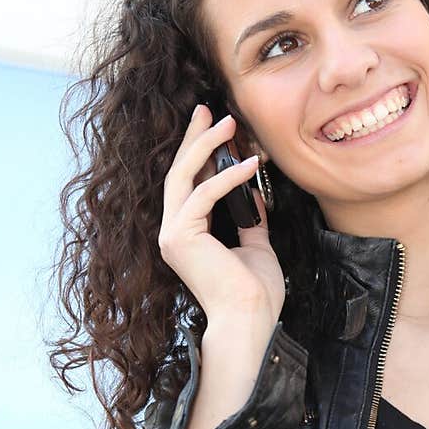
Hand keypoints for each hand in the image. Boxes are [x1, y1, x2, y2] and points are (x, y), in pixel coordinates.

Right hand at [157, 104, 285, 325]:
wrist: (250, 320)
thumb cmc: (254, 293)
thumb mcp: (256, 246)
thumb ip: (250, 219)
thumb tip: (255, 195)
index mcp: (187, 235)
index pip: (189, 184)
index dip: (200, 153)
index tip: (214, 127)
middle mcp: (173, 232)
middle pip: (179, 173)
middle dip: (194, 138)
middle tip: (207, 109)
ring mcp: (173, 234)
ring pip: (183, 177)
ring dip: (206, 146)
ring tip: (229, 123)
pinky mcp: (180, 237)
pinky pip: (204, 195)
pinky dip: (228, 177)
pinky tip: (250, 164)